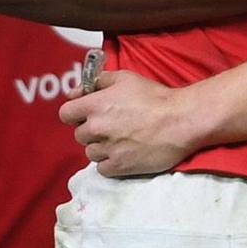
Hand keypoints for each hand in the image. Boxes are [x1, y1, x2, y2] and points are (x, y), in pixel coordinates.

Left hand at [60, 70, 202, 176]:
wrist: (181, 121)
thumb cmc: (155, 98)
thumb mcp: (126, 78)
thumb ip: (98, 81)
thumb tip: (78, 91)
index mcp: (95, 105)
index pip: (65, 114)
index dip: (75, 113)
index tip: (86, 113)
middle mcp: (97, 128)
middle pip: (79, 134)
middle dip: (91, 130)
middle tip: (111, 125)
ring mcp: (107, 149)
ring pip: (90, 152)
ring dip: (101, 147)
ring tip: (121, 140)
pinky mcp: (119, 167)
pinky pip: (102, 168)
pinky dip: (110, 162)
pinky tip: (124, 153)